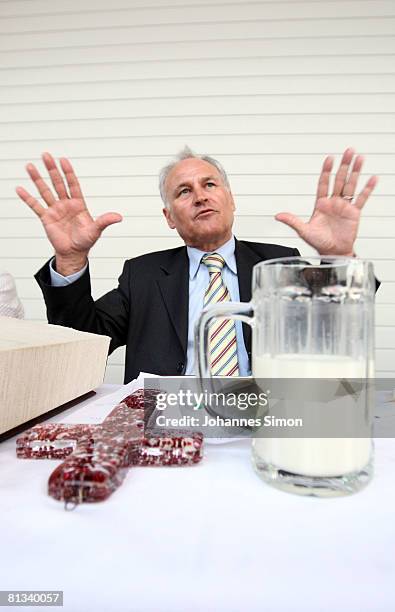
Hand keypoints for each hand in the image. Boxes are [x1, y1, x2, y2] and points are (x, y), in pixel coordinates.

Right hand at [16, 153, 121, 274]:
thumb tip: (119, 217)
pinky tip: (20, 189)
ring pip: (45, 191)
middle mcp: (66, 204)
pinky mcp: (46, 218)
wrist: (74, 253)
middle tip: (46, 155)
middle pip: (57, 183)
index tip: (63, 160)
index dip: (68, 172)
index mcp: (78, 204)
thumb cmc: (85, 241)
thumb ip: (105, 221)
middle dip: (52, 169)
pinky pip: (35, 206)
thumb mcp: (96, 230)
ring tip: (29, 167)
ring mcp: (55, 210)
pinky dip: (27, 198)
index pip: (73, 184)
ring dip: (37, 179)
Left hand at [275, 148, 377, 255]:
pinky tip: (372, 179)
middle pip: (339, 180)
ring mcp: (344, 206)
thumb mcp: (304, 231)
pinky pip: (362, 198)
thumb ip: (292, 221)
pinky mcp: (354, 213)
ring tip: (360, 159)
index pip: (323, 183)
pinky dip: (368, 189)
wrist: (332, 253)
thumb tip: (278, 216)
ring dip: (356, 172)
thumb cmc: (319, 243)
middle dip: (344, 165)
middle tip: (349, 151)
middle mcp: (333, 202)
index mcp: (320, 204)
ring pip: (351, 185)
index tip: (329, 159)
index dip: (326, 171)